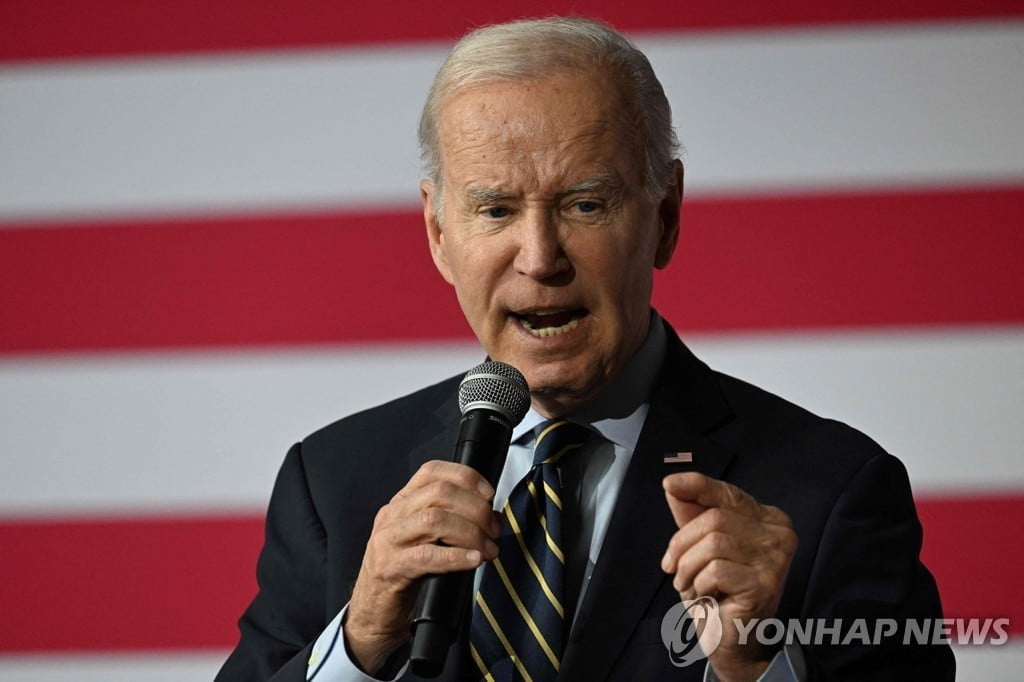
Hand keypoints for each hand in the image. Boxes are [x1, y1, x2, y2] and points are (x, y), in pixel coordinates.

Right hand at [345, 460, 501, 673]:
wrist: (373, 613)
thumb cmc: (404, 574)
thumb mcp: (428, 539)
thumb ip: (454, 522)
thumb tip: (492, 517)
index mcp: (402, 503)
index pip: (432, 471)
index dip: (465, 477)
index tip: (489, 494)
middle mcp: (393, 516)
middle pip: (439, 493)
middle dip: (475, 509)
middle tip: (493, 530)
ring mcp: (388, 541)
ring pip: (434, 520)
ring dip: (470, 533)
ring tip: (487, 549)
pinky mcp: (389, 568)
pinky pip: (427, 556)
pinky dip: (456, 556)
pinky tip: (474, 560)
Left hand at [660, 473, 796, 681]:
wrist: (731, 640)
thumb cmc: (717, 592)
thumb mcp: (699, 545)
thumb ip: (691, 513)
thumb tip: (672, 482)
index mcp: (768, 519)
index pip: (729, 493)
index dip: (697, 486)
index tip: (669, 484)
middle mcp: (779, 534)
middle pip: (714, 518)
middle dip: (682, 544)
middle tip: (675, 569)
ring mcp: (776, 559)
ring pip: (711, 543)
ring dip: (688, 569)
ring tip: (692, 586)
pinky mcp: (765, 583)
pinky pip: (714, 570)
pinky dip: (699, 585)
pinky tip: (705, 597)